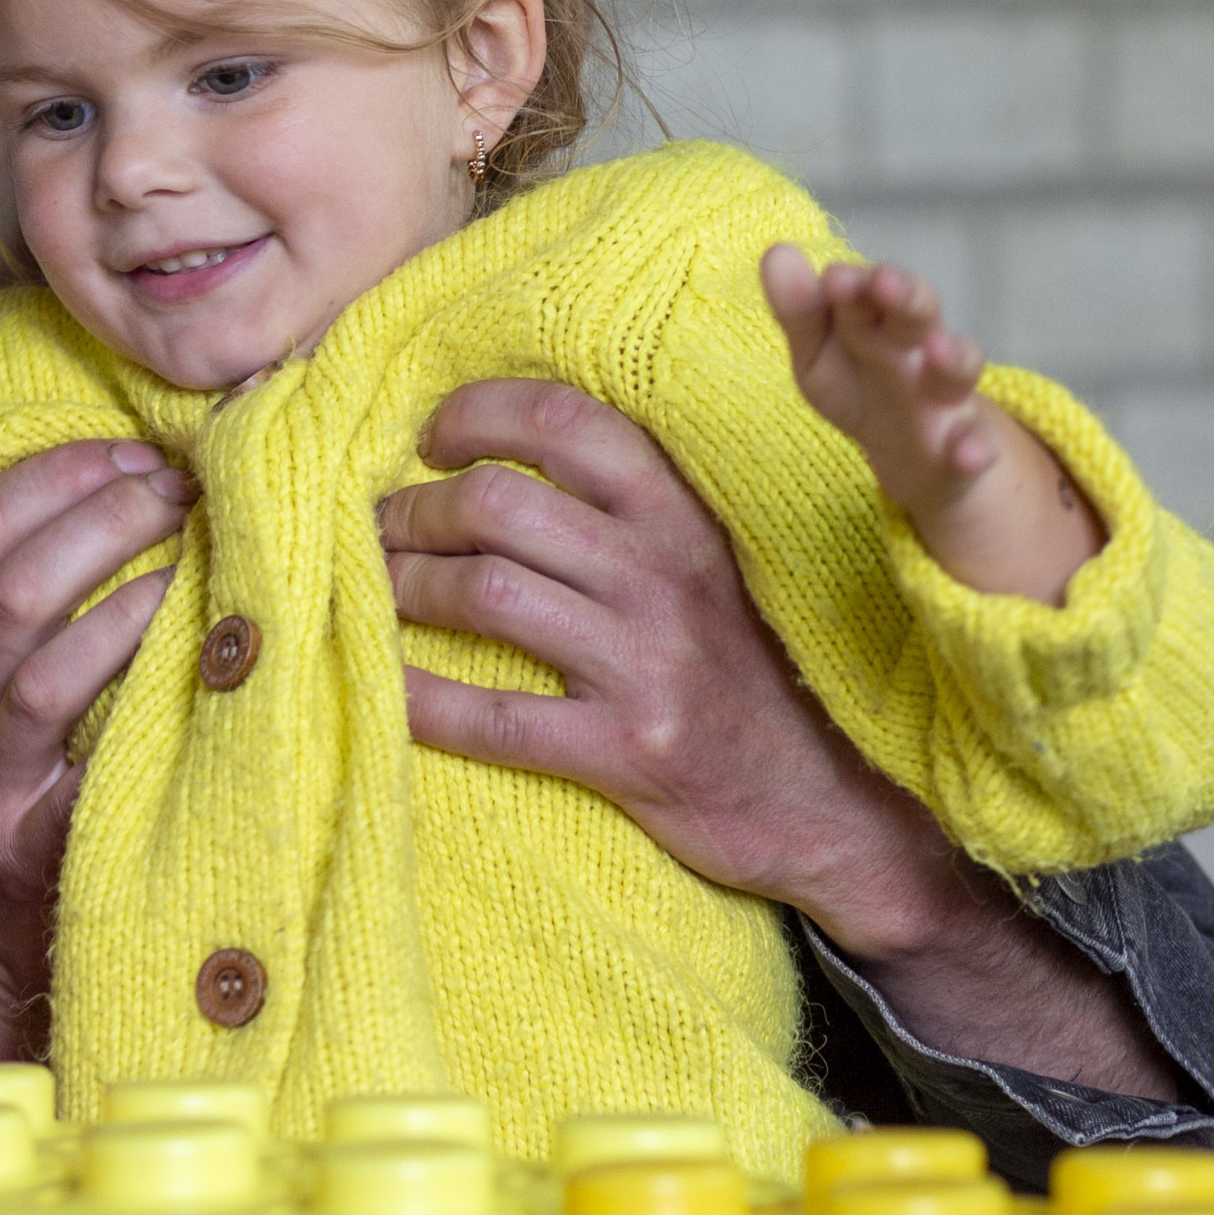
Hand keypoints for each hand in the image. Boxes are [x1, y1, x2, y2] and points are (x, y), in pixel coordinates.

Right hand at [0, 439, 193, 1058]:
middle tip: (184, 489)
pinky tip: (193, 651)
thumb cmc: (46, 795)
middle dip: (101, 515)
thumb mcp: (26, 697)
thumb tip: (160, 494)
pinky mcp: (29, 838)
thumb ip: (64, 610)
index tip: (134, 447)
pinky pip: (75, 749)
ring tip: (193, 556)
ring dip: (122, 589)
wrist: (11, 951)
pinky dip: (131, 680)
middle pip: (9, 580)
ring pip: (36, 658)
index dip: (54, 475)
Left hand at [376, 379, 972, 949]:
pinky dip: (418, 697)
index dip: (478, 413)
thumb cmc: (748, 673)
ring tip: (378, 590)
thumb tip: (505, 459)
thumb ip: (632, 511)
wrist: (835, 802)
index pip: (566, 422)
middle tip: (381, 529)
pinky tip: (381, 684)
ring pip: (485, 593)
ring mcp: (646, 663)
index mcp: (682, 516)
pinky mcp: (629, 749)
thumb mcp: (711, 567)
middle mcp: (664, 574)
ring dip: (403, 586)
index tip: (431, 439)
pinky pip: (494, 718)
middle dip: (415, 511)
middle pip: (499, 503)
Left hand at [763, 248, 1098, 604]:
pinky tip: (968, 455)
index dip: (855, 285)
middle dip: (905, 296)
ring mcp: (949, 399)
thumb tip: (777, 252)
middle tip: (884, 281)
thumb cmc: (861, 387)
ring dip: (953, 357)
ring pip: (959, 371)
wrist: (918, 456)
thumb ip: (800, 312)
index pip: (870, 293)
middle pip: (919, 315)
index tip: (835, 278)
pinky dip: (976, 449)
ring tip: (937, 349)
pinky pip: (977, 446)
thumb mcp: (819, 355)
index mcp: (880, 322)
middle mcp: (922, 350)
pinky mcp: (967, 447)